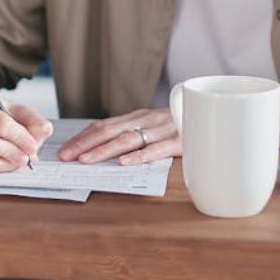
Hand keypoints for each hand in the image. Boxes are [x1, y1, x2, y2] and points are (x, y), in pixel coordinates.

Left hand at [58, 107, 178, 164]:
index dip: (82, 138)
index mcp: (138, 117)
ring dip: (104, 150)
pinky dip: (139, 156)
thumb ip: (131, 135)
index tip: (64, 150)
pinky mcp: (179, 141)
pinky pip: (157, 149)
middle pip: (110, 131)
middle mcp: (147, 120)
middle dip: (85, 144)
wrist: (215, 117)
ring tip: (86, 160)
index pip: (103, 126)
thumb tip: (99, 150)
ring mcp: (163, 130)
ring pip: (129, 139)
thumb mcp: (153, 127)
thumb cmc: (179, 127)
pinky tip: (124, 163)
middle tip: (67, 156)